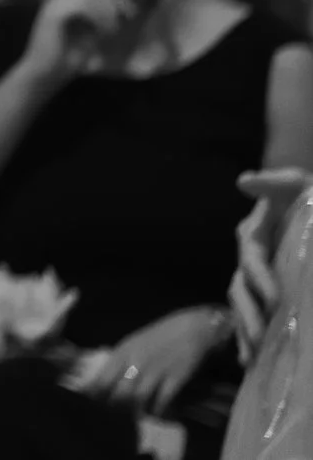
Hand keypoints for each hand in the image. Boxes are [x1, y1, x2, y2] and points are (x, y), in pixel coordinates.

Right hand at [19, 0, 135, 87]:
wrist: (45, 75)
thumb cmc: (67, 59)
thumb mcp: (90, 34)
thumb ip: (100, 18)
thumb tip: (120, 8)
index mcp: (65, 0)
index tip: (129, 13)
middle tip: (127, 17)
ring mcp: (53, 5)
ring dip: (107, 10)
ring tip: (113, 29)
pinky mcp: (53, 16)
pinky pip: (81, 6)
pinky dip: (98, 18)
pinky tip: (104, 33)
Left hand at [62, 306, 229, 409]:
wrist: (189, 328)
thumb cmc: (158, 337)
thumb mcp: (132, 344)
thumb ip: (119, 361)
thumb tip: (104, 381)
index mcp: (122, 352)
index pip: (102, 379)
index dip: (97, 395)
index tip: (96, 403)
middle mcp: (136, 362)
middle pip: (118, 393)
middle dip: (117, 407)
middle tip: (120, 412)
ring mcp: (156, 370)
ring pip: (138, 399)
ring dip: (138, 411)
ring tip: (138, 413)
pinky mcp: (176, 378)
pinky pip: (162, 401)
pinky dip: (158, 410)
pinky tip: (157, 411)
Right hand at [233, 168, 312, 353]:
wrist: (308, 212)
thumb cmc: (304, 196)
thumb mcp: (294, 184)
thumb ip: (274, 182)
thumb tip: (244, 180)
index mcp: (253, 234)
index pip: (252, 258)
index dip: (260, 278)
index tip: (275, 298)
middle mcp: (249, 259)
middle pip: (240, 289)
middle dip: (249, 315)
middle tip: (262, 338)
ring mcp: (255, 278)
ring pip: (242, 307)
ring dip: (246, 331)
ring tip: (252, 357)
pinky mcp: (266, 295)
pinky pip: (252, 318)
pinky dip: (250, 340)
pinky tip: (253, 363)